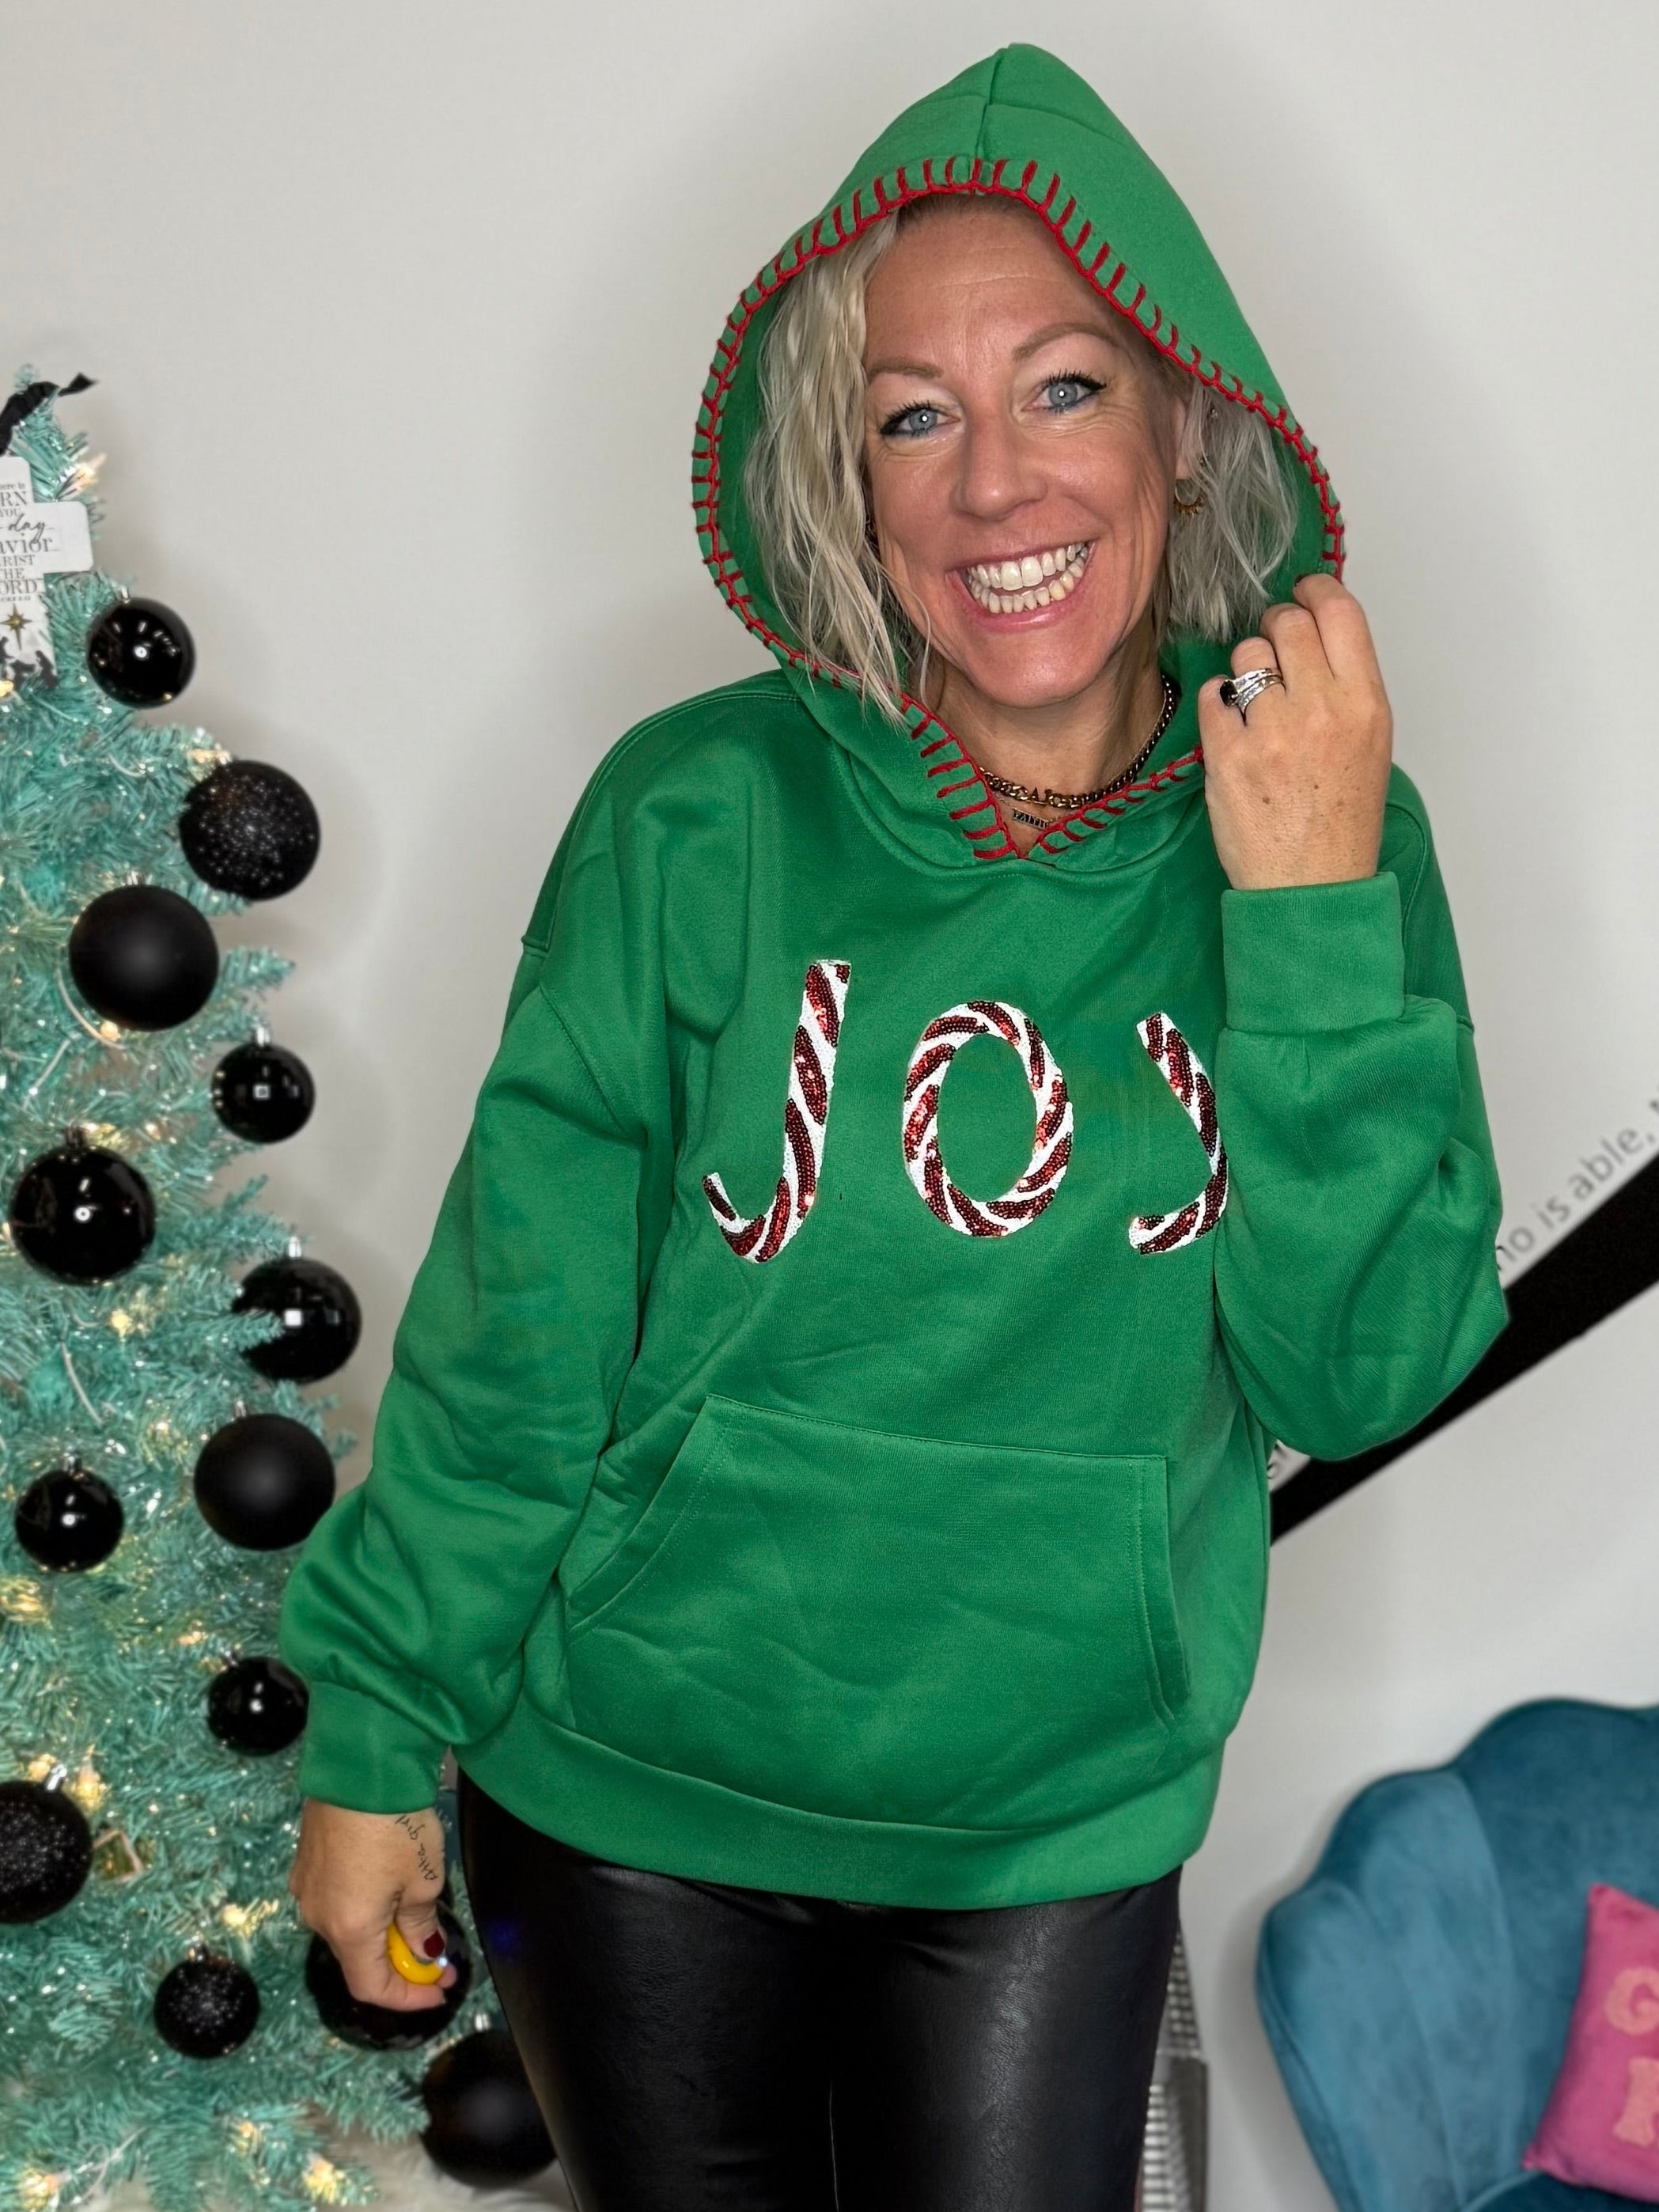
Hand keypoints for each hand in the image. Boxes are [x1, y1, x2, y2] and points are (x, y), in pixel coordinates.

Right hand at [287, 1797, 457, 2010]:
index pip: (371, 1987)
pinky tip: (389, 1889)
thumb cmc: (397, 1826)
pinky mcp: (306, 1860)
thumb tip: (423, 1951)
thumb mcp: (423, 1879)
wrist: (360, 1766)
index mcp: (347, 1930)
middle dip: (399, 1965)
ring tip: (417, 1919)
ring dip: (380, 1934)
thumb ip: (420, 1924)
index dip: (407, 1996)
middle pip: (358, 1958)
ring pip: (346, 1928)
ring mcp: (307, 1886)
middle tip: (438, 1957)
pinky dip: (364, 1909)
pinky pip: (336, 1899)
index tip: (440, 1989)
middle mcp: (318, 1915)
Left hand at [1197, 573, 1391, 890]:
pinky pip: (1212, 694)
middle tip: (1274, 649)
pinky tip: (1233, 726)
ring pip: (1245, 652)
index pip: (1340, 611)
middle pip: (1287, 622)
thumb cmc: (1342, 820)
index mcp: (1366, 704)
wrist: (1312, 885)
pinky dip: (1218, 702)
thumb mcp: (1370, 744)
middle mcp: (1321, 710)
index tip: (1303, 592)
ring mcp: (1271, 732)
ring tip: (1256, 701)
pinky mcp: (1227, 755)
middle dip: (1276, 626)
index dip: (1316, 589)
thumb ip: (1347, 685)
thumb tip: (1316, 632)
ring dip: (1246, 666)